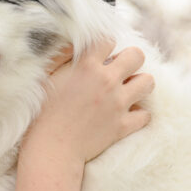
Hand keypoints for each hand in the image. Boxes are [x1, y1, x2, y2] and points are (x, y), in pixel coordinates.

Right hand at [24, 40, 153, 164]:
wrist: (50, 149)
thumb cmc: (42, 113)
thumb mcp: (46, 77)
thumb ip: (61, 55)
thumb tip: (75, 41)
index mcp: (86, 66)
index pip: (108, 40)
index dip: (103, 47)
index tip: (98, 56)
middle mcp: (106, 81)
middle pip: (137, 55)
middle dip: (129, 60)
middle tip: (117, 70)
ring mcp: (117, 104)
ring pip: (148, 81)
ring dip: (138, 84)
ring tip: (126, 90)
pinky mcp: (123, 126)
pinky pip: (146, 114)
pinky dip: (138, 114)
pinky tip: (126, 114)